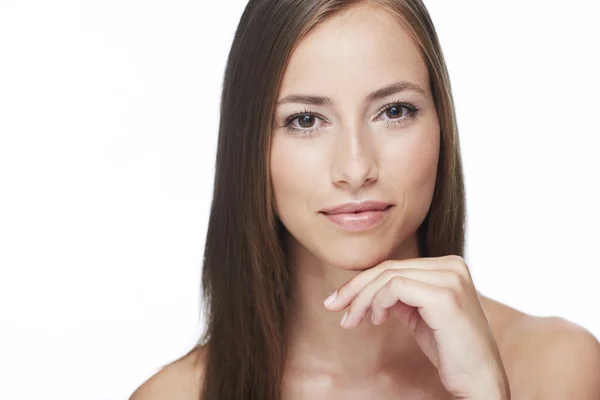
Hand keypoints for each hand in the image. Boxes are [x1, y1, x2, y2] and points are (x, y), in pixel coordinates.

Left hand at [323, 255, 510, 398]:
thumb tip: (366, 288)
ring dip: (363, 298)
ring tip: (354, 320)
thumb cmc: (451, 350)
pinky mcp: (446, 295)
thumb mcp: (419, 315)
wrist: (480, 380)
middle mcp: (453, 265)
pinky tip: (376, 319)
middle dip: (355, 288)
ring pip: (388, 276)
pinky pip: (396, 287)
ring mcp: (451, 278)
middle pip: (388, 268)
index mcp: (449, 266)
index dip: (362, 281)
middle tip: (332, 307)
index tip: (339, 301)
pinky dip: (378, 302)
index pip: (395, 266)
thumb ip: (399, 296)